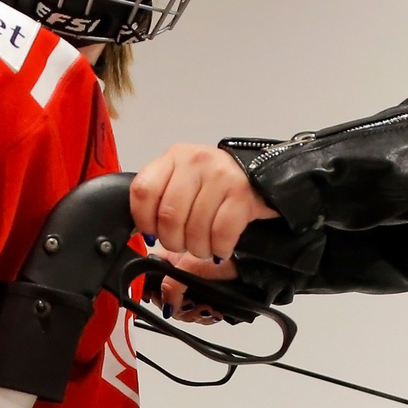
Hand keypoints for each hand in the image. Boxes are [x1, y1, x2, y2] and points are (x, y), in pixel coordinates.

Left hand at [132, 144, 279, 263]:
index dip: (143, 220)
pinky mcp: (242, 194)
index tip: (152, 233)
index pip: (143, 191)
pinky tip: (220, 248)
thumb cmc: (217, 184)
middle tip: (182, 246)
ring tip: (203, 247)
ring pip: (194, 228)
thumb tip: (145, 236)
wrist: (263, 176)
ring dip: (198, 249)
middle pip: (169, 215)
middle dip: (174, 242)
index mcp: (174, 157)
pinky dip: (218, 248)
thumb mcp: (184, 182)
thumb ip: (161, 201)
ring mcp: (220, 176)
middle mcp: (196, 162)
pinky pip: (221, 233)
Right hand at [148, 244, 234, 324]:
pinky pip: (196, 314)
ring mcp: (190, 288)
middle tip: (193, 305)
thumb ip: (170, 287)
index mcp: (168, 260)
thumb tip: (166, 307)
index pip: (150, 282)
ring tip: (207, 307)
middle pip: (167, 301)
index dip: (158, 296)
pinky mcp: (203, 299)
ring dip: (195, 314)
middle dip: (181, 308)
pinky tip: (212, 310)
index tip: (168, 303)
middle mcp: (177, 274)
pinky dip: (204, 316)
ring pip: (182, 311)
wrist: (248, 269)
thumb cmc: (222, 258)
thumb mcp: (188, 268)